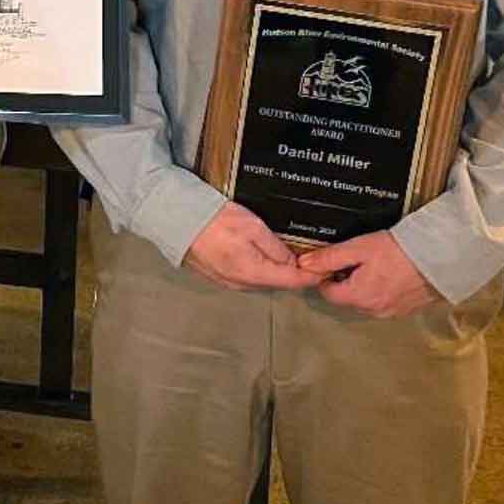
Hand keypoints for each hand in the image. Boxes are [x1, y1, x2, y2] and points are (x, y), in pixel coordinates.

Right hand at [183, 203, 319, 291]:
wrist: (176, 218)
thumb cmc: (215, 218)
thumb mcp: (252, 226)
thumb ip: (276, 248)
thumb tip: (294, 264)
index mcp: (252, 272)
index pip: (292, 281)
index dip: (313, 276)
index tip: (328, 268)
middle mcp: (241, 284)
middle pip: (277, 283)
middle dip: (295, 274)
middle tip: (310, 258)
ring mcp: (227, 282)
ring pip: (262, 281)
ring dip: (276, 272)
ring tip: (288, 255)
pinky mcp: (217, 277)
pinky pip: (247, 278)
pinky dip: (259, 269)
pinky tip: (261, 255)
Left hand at [295, 231, 441, 318]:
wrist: (442, 256)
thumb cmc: (399, 250)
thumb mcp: (359, 247)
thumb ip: (329, 257)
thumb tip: (303, 264)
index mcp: (358, 297)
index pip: (328, 293)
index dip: (326, 276)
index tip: (333, 260)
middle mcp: (374, 311)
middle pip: (347, 298)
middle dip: (345, 280)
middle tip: (357, 258)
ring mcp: (393, 313)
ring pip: (366, 301)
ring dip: (364, 286)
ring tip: (376, 263)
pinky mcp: (408, 310)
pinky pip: (385, 302)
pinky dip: (382, 290)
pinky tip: (391, 272)